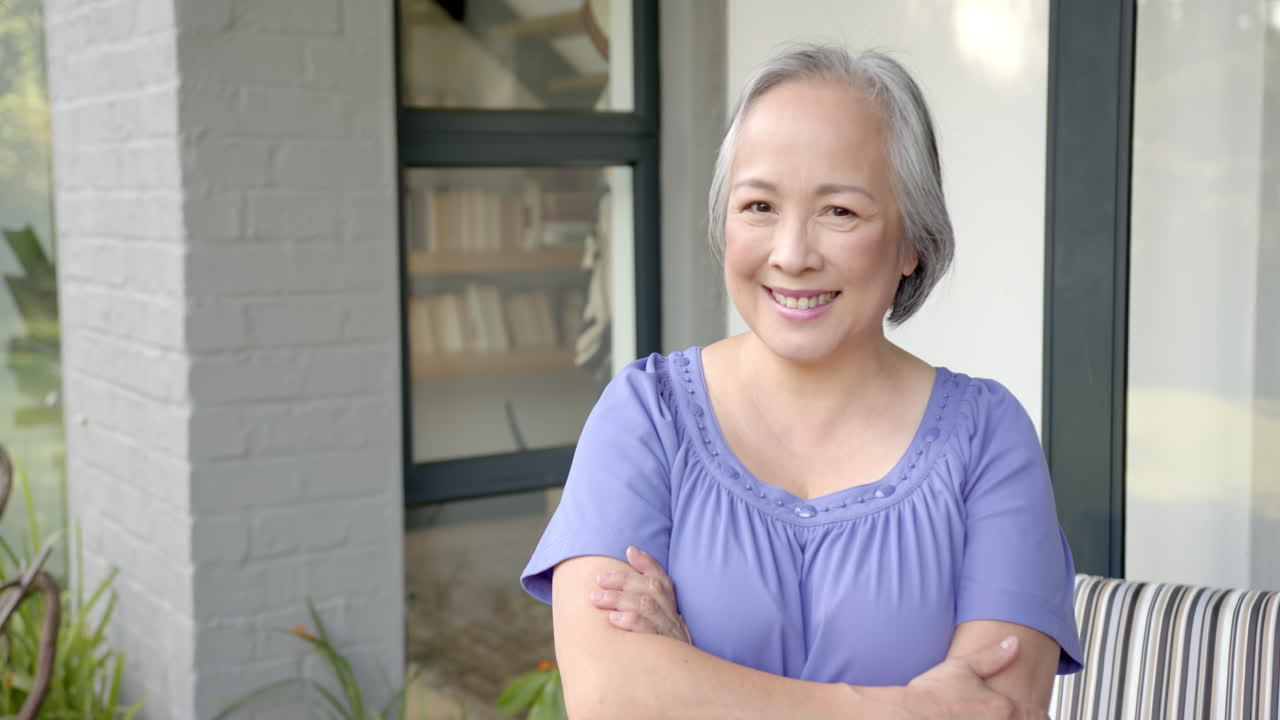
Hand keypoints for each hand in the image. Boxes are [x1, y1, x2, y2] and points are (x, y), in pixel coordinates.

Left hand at [589, 546, 691, 644]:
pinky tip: (614, 619)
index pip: (663, 581)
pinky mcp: (664, 651)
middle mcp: (673, 618)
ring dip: (619, 598)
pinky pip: (648, 632)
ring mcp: (669, 634)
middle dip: (623, 579)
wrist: (685, 684)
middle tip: (598, 579)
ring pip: (647, 606)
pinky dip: (631, 622)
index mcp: (672, 610)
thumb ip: (646, 606)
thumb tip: (627, 570)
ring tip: (596, 598)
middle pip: (651, 589)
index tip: (629, 550)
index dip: (648, 563)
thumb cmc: (663, 653)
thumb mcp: (660, 629)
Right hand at [896, 636, 1047, 719]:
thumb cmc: (932, 696)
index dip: (1039, 714)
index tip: (1037, 712)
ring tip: (990, 716)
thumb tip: (1014, 643)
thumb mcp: (962, 667)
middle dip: (1024, 718)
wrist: (908, 716)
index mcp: (1004, 709)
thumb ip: (993, 656)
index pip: (1039, 717)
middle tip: (1012, 713)